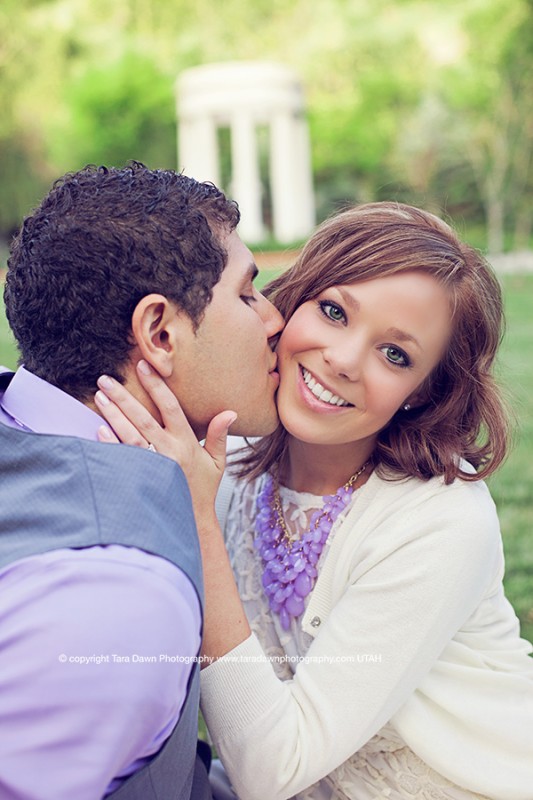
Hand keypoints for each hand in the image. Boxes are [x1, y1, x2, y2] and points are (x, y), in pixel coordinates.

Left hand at [94, 360, 236, 515]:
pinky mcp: (139, 478)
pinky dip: (110, 443)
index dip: (156, 386)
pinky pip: (121, 457)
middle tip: (106, 379)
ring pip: (129, 434)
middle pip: (142, 417)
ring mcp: (152, 465)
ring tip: (100, 397)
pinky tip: (99, 429)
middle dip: (123, 396)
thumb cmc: (202, 490)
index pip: (170, 407)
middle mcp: (168, 450)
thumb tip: (230, 412)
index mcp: (186, 442)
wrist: (190, 522)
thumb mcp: (217, 463)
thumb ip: (220, 436)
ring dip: (113, 414)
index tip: (143, 367)